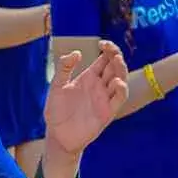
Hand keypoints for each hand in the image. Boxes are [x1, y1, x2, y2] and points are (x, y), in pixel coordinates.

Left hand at [43, 41, 126, 155]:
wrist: (57, 135)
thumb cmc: (56, 111)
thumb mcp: (57, 86)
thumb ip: (64, 68)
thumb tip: (77, 53)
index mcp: (89, 77)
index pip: (105, 59)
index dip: (108, 49)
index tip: (102, 43)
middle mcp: (100, 86)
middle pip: (115, 67)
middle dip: (117, 56)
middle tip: (112, 51)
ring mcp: (105, 98)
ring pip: (120, 80)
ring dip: (122, 70)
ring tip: (117, 60)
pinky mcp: (107, 112)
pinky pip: (119, 99)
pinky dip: (121, 90)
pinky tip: (118, 82)